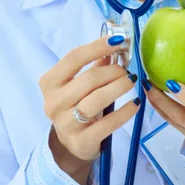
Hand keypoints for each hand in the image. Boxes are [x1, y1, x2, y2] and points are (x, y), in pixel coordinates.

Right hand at [39, 35, 138, 169]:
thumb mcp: (79, 84)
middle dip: (113, 71)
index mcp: (50, 82)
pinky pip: (108, 123)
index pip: (74, 58)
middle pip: (89, 79)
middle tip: (127, 70)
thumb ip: (95, 64)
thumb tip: (116, 43)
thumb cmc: (76, 105)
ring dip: (119, 87)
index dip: (97, 47)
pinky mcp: (82, 141)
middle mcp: (53, 103)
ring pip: (97, 99)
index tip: (118, 40)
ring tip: (131, 81)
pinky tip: (134, 103)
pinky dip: (125, 111)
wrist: (70, 144)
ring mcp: (66, 124)